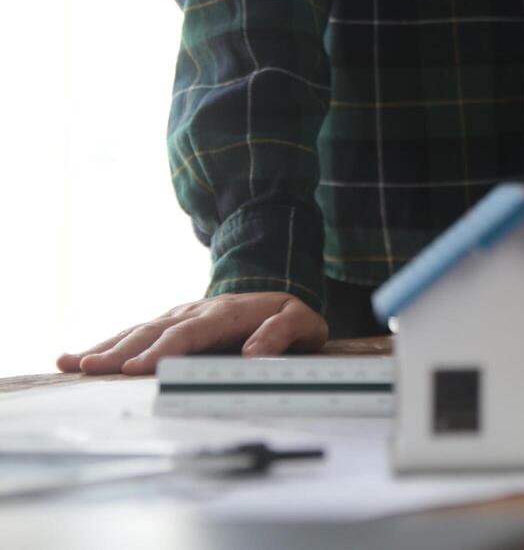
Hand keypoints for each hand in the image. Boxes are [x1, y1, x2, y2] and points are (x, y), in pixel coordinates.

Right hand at [56, 293, 327, 375]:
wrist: (281, 301)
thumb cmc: (290, 318)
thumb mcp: (303, 323)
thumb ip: (282, 335)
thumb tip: (254, 354)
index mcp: (227, 313)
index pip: (191, 333)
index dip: (163, 350)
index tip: (138, 369)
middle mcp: (196, 312)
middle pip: (155, 332)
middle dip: (121, 351)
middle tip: (90, 368)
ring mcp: (180, 317)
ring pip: (138, 331)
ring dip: (105, 347)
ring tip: (72, 363)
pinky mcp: (171, 325)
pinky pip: (136, 334)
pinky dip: (108, 345)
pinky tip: (79, 358)